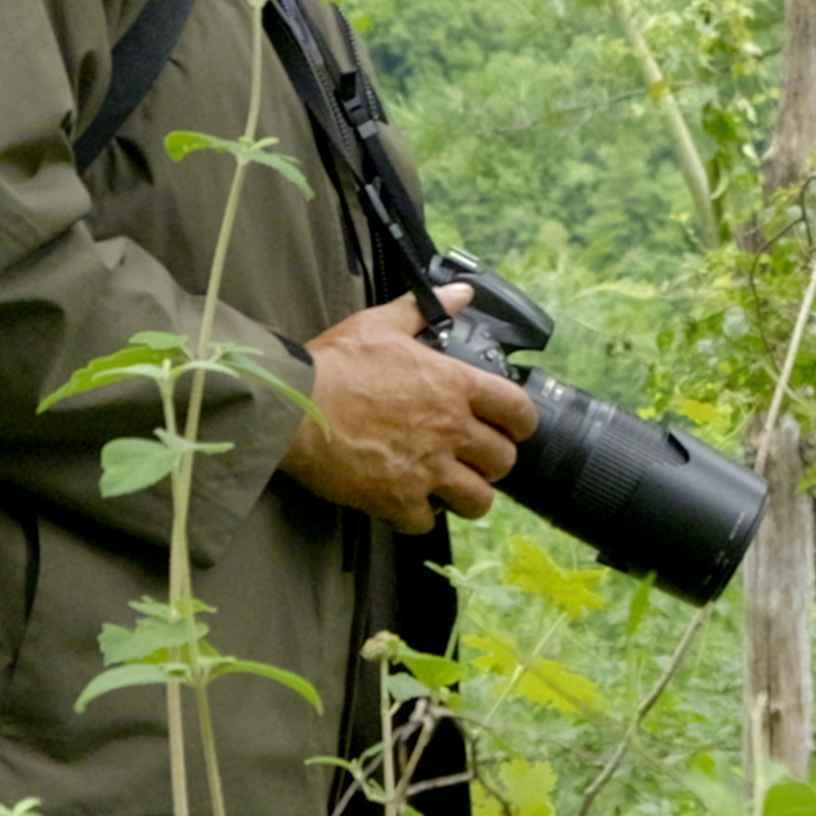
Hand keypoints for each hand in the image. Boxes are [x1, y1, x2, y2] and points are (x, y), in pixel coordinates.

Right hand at [278, 284, 538, 531]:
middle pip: (503, 462)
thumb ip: (426, 309)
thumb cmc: (336, 363)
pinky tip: (406, 504)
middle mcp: (451, 430)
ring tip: (450, 490)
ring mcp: (427, 469)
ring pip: (477, 501)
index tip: (512, 428)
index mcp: (454, 386)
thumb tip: (463, 291)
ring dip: (466, 497)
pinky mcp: (398, 500)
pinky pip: (426, 524)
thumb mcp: (381, 324)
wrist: (294, 407)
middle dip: (493, 463)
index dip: (522, 424)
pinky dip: (418, 518)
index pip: (518, 411)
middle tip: (474, 460)